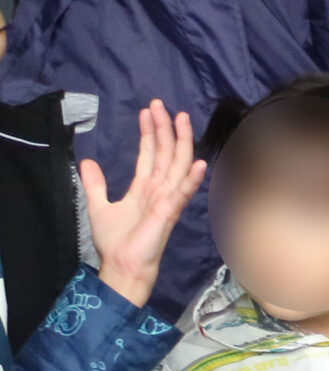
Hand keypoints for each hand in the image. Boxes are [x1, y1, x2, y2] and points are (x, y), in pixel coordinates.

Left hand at [85, 101, 204, 310]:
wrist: (121, 265)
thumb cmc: (115, 242)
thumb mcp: (98, 206)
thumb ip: (96, 184)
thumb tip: (88, 162)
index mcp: (144, 188)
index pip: (150, 153)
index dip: (149, 132)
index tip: (147, 111)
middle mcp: (159, 190)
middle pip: (166, 153)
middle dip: (164, 127)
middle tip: (161, 104)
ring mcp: (166, 200)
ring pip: (177, 165)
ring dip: (180, 142)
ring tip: (181, 118)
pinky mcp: (169, 213)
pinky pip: (183, 193)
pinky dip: (191, 179)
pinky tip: (198, 162)